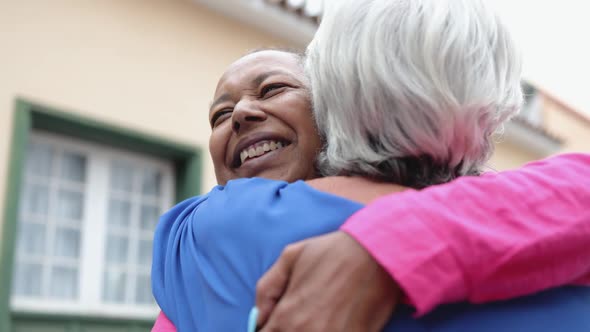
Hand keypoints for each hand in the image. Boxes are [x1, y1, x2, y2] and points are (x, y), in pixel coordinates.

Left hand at [255, 231, 400, 331]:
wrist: (377, 254)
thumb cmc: (333, 252)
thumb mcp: (290, 257)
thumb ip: (266, 290)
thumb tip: (258, 318)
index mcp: (286, 317)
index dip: (267, 331)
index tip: (277, 324)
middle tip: (298, 321)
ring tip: (316, 321)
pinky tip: (334, 324)